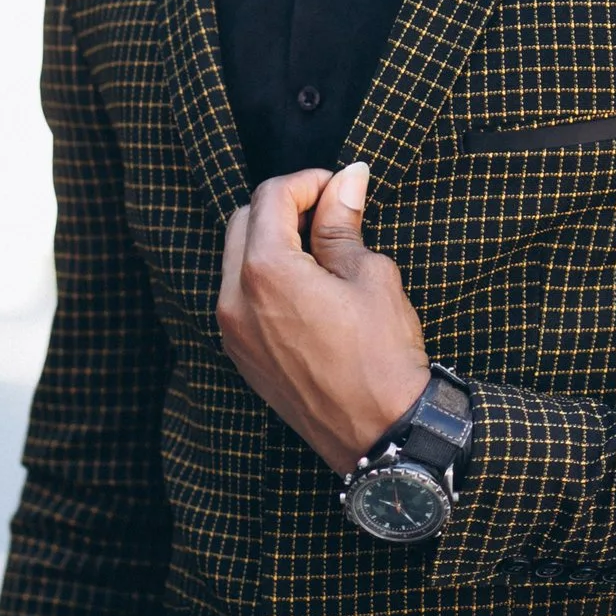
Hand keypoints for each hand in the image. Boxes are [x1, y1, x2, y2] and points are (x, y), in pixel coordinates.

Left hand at [217, 162, 431, 471]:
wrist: (382, 435)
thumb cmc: (382, 355)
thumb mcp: (369, 275)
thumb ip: (342, 223)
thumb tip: (346, 179)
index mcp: (265, 272)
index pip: (271, 197)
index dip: (309, 182)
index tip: (341, 187)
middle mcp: (234, 299)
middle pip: (244, 221)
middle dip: (284, 207)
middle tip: (329, 214)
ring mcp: (232, 331)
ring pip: (236, 259)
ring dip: (271, 241)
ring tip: (321, 252)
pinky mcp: (241, 355)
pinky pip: (239, 297)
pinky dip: (264, 278)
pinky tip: (306, 287)